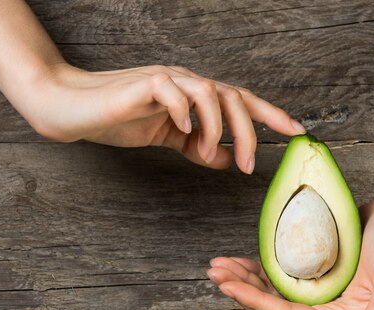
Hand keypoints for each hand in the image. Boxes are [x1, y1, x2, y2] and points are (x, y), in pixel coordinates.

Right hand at [24, 64, 304, 173]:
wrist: (76, 110)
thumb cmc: (121, 119)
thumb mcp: (170, 139)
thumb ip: (198, 148)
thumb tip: (227, 161)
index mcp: (196, 96)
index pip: (241, 101)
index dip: (270, 115)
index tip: (297, 131)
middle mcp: (187, 83)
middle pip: (233, 96)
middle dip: (247, 131)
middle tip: (249, 166)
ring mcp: (167, 80)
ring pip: (209, 91)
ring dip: (217, 126)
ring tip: (208, 153)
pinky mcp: (144, 83)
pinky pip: (174, 91)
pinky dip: (186, 112)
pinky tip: (184, 133)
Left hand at [207, 202, 373, 309]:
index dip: (259, 304)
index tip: (230, 288)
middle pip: (274, 309)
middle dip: (242, 292)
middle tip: (214, 274)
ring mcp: (314, 297)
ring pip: (269, 294)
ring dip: (242, 282)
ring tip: (217, 266)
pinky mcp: (307, 278)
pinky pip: (275, 278)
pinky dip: (254, 270)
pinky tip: (235, 262)